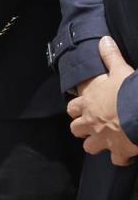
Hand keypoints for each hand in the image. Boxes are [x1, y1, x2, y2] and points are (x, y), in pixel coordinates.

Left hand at [68, 36, 137, 165]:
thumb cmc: (128, 91)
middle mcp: (90, 123)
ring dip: (97, 144)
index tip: (84, 108)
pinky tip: (127, 154)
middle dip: (83, 129)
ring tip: (107, 140)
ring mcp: (103, 139)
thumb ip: (110, 56)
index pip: (72, 108)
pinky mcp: (119, 151)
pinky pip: (116, 160)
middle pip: (76, 129)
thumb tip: (104, 40)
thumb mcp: (120, 70)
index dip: (77, 108)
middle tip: (94, 125)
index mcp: (87, 104)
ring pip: (89, 147)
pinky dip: (121, 158)